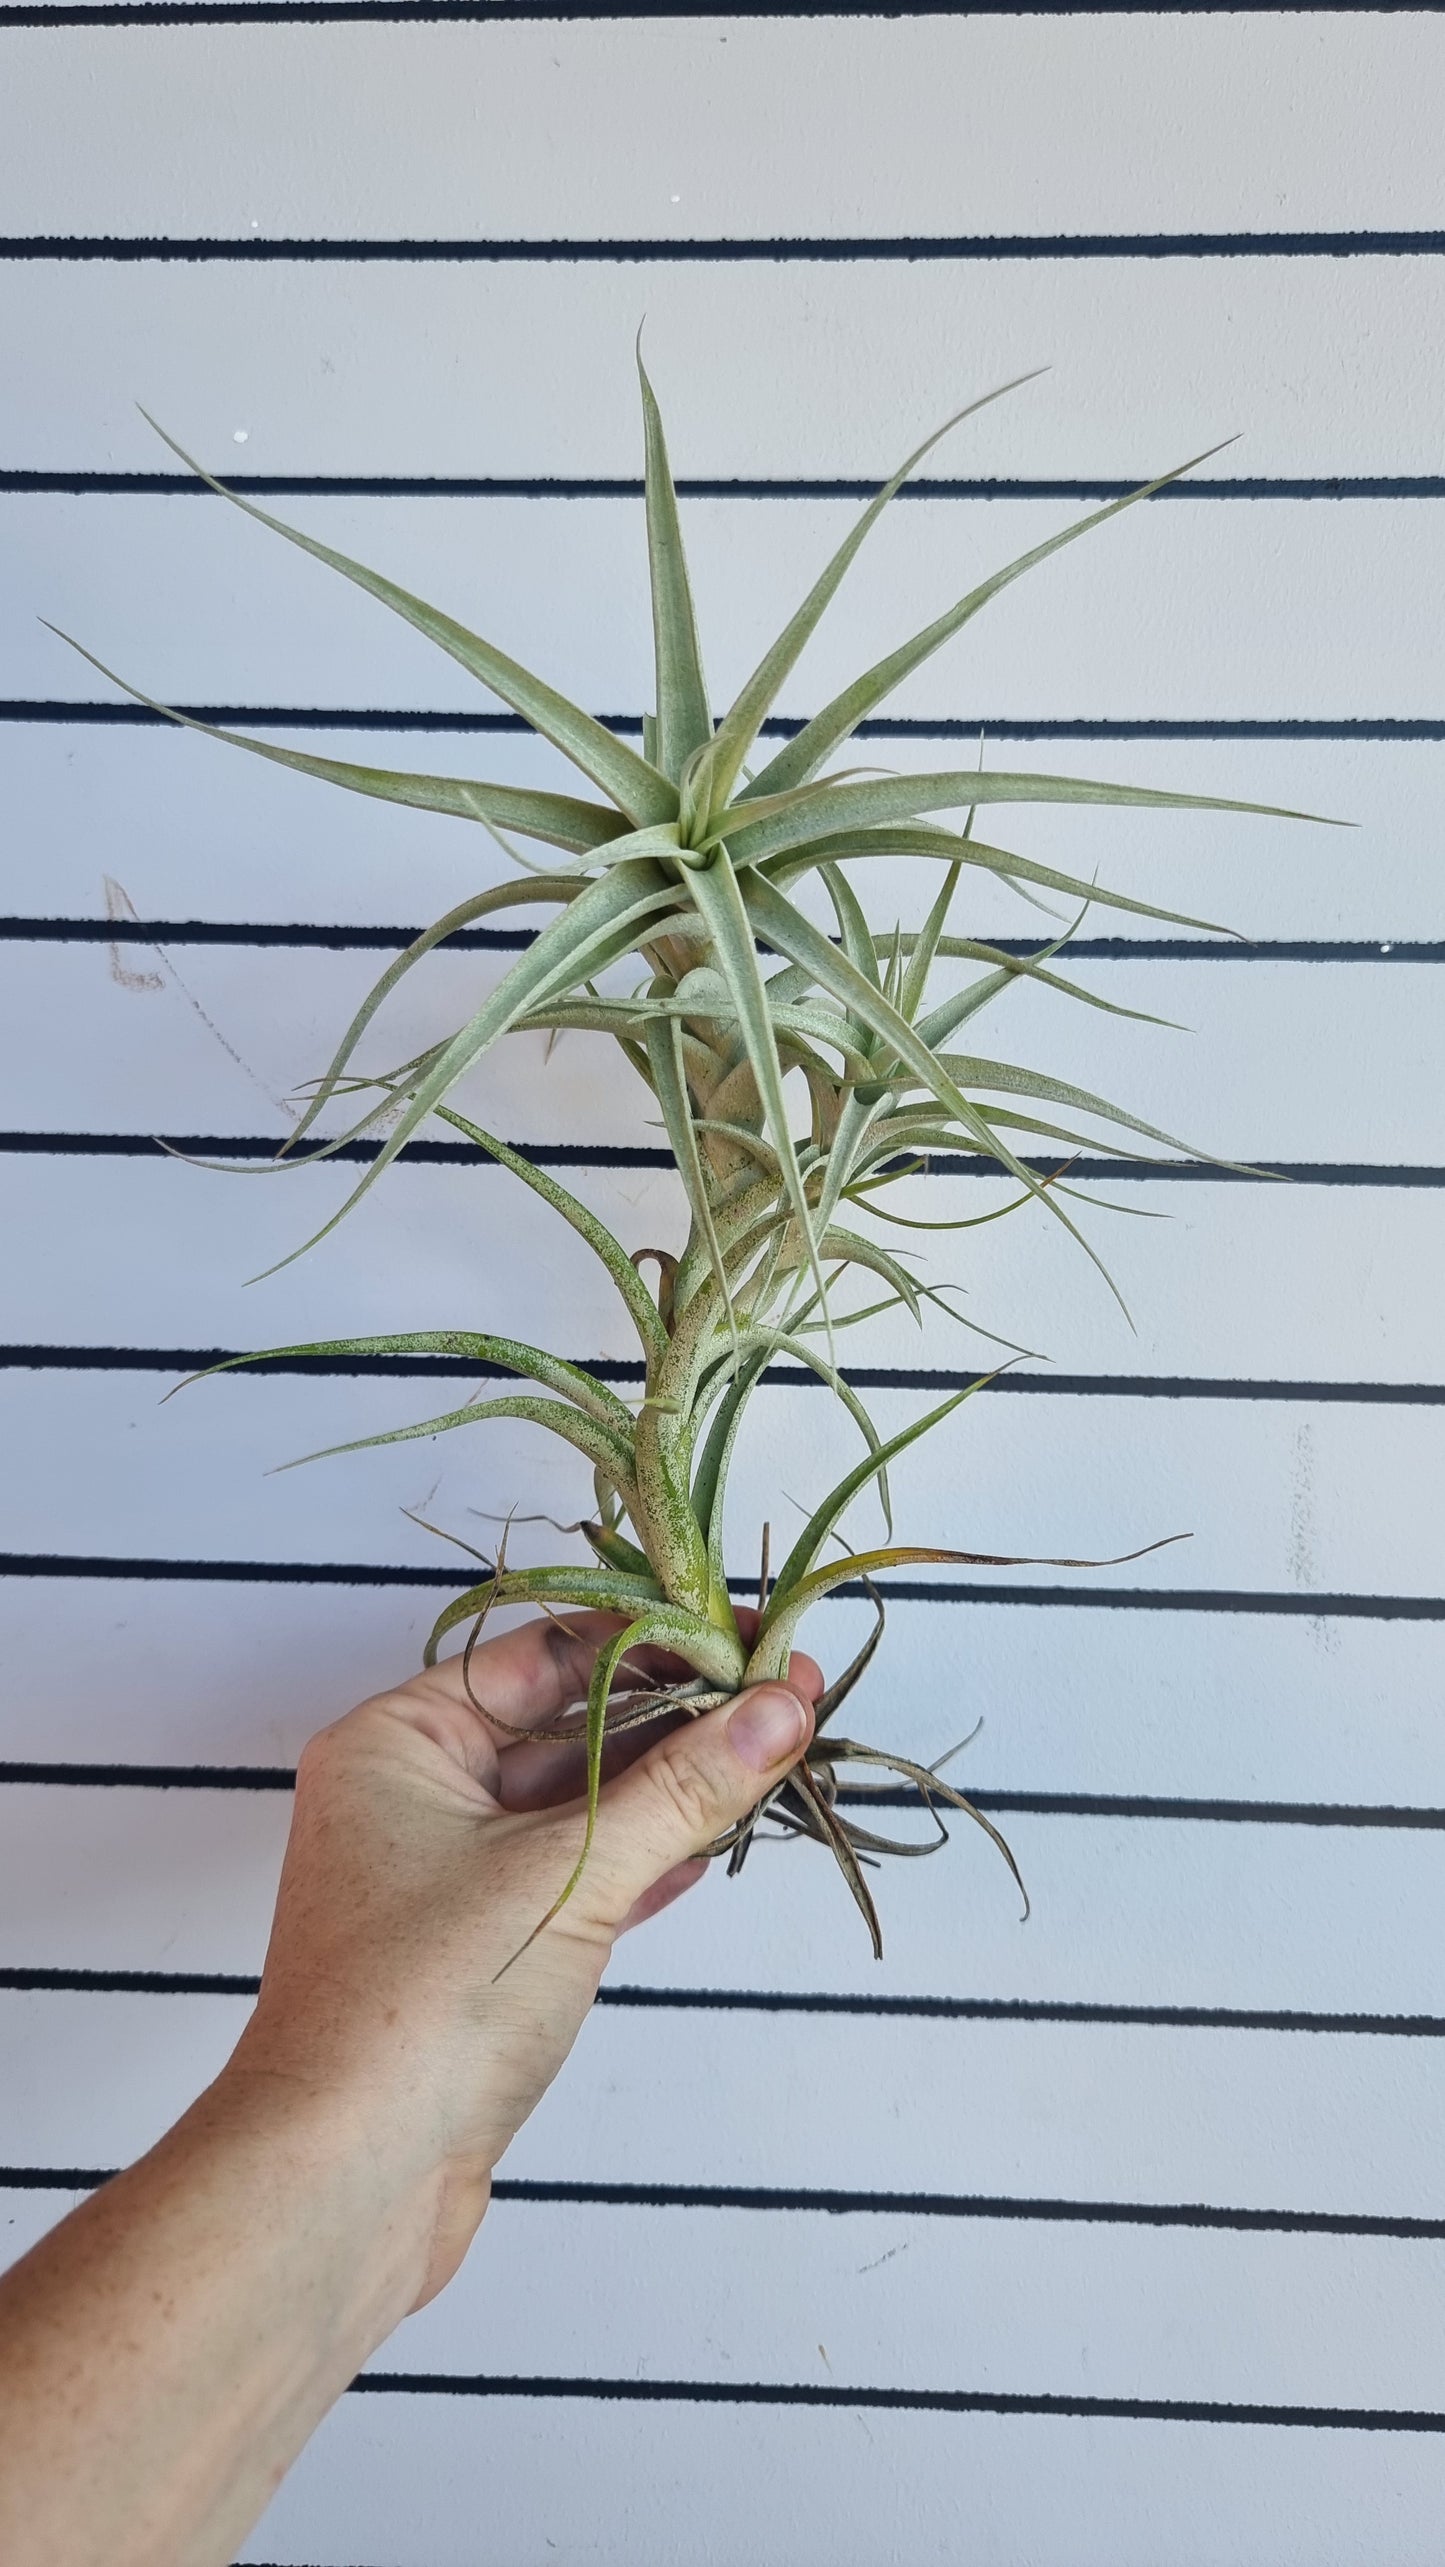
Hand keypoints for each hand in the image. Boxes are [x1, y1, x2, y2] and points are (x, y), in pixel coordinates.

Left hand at [225, 1609, 820, 2307]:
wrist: (343, 2185)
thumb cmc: (422, 2007)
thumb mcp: (572, 1875)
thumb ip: (684, 1787)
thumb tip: (781, 1707)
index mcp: (399, 1741)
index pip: (550, 1654)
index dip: (661, 1641)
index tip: (758, 1637)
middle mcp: (411, 1796)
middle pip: (570, 1724)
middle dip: (682, 1713)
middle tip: (794, 1694)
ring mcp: (442, 1879)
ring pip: (579, 1806)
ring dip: (674, 1788)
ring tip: (780, 1756)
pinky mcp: (476, 1954)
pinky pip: (575, 1879)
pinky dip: (643, 1861)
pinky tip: (713, 1845)